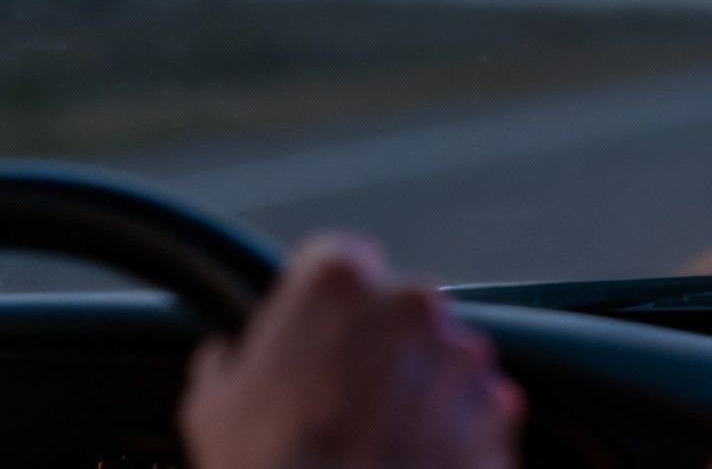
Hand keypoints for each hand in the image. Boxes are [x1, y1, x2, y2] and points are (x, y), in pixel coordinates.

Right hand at [180, 234, 522, 468]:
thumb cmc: (272, 467)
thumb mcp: (213, 408)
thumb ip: (227, 362)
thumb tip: (224, 359)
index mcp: (338, 279)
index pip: (337, 263)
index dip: (323, 305)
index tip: (316, 337)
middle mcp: (410, 300)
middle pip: (395, 309)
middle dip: (377, 347)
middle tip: (344, 402)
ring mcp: (462, 353)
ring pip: (440, 357)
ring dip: (418, 389)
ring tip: (380, 442)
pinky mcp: (498, 406)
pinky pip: (476, 408)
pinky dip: (456, 431)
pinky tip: (416, 462)